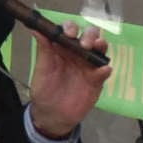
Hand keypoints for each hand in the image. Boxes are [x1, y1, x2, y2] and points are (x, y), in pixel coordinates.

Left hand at [27, 26, 111, 141]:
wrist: (52, 114)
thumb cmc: (44, 90)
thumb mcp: (41, 70)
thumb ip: (43, 51)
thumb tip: (37, 30)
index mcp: (61, 48)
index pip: (69, 31)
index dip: (70, 28)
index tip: (69, 33)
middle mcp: (77, 54)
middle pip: (88, 36)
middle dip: (89, 35)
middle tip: (84, 44)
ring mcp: (88, 66)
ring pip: (99, 50)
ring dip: (101, 45)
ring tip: (98, 46)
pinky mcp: (96, 80)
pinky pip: (104, 72)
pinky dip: (105, 69)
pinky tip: (103, 70)